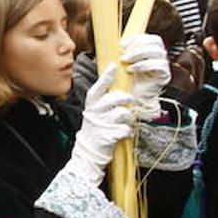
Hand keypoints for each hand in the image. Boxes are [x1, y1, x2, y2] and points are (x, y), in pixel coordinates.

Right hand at [68, 66, 136, 185]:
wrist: (88, 151)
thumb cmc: (95, 129)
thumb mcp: (95, 113)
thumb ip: (104, 102)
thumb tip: (117, 89)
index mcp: (91, 105)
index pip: (98, 88)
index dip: (106, 77)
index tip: (114, 66)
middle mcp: (96, 113)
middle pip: (115, 98)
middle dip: (126, 99)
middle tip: (129, 100)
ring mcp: (103, 124)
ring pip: (123, 113)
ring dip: (128, 118)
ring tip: (124, 122)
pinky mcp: (110, 135)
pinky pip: (126, 129)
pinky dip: (127, 132)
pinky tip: (123, 133)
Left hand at [120, 33, 169, 119]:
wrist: (128, 101)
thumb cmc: (124, 82)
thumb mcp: (121, 64)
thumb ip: (123, 52)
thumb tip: (118, 42)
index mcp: (150, 52)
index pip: (151, 38)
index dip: (137, 38)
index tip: (122, 44)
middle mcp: (158, 58)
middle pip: (156, 41)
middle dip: (138, 45)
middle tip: (124, 54)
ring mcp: (162, 67)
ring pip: (158, 52)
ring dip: (139, 54)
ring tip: (126, 61)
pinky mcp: (164, 77)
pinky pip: (160, 65)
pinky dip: (144, 65)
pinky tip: (132, 69)